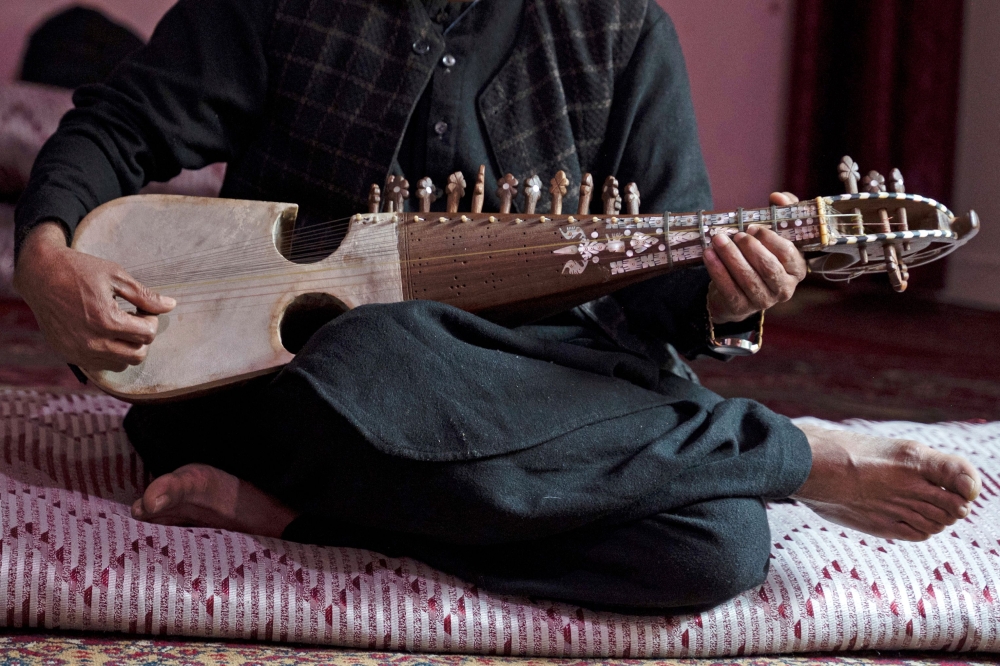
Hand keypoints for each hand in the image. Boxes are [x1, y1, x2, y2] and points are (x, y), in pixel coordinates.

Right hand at [14, 222, 175, 371]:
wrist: (40, 274)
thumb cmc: (79, 271)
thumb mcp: (116, 276)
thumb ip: (145, 295)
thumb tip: (171, 306)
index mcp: (106, 320)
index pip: (148, 333)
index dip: (151, 319)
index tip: (143, 308)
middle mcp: (91, 341)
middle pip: (138, 354)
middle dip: (142, 336)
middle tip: (134, 318)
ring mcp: (78, 351)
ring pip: (121, 364)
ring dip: (127, 347)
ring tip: (120, 326)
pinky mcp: (69, 354)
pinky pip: (101, 365)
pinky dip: (110, 353)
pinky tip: (105, 333)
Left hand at [704, 192, 806, 323]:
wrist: (737, 288)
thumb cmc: (760, 254)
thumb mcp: (774, 232)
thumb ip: (782, 210)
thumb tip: (778, 197)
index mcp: (796, 269)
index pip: (788, 254)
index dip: (771, 240)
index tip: (754, 227)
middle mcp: (784, 288)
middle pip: (768, 268)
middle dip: (750, 249)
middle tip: (736, 234)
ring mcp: (763, 301)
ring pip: (747, 278)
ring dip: (730, 257)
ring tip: (717, 240)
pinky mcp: (741, 307)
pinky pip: (728, 288)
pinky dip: (717, 270)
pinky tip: (709, 255)